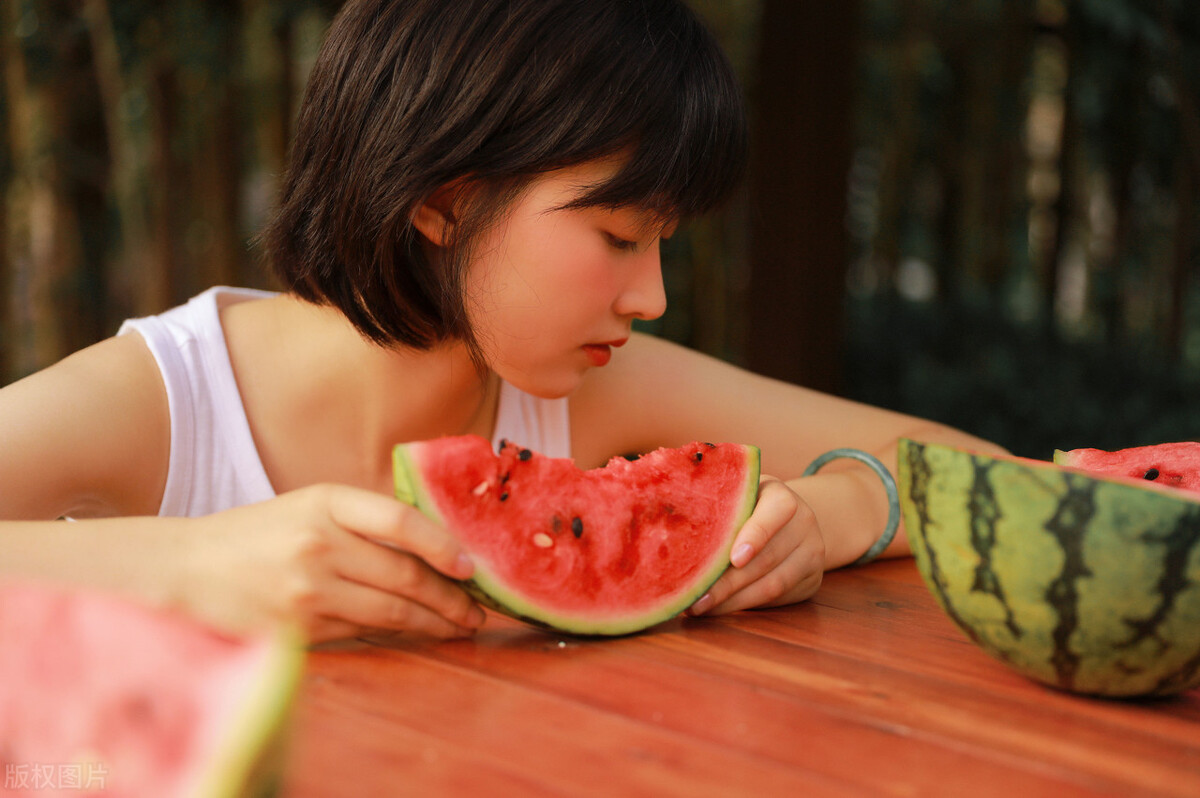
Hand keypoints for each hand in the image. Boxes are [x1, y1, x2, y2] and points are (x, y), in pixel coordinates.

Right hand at [180, 484, 484, 642]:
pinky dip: (397, 635)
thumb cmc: (254, 537)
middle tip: (477, 609)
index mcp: (325, 501)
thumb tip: (435, 545)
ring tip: (459, 627)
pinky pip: (363, 633)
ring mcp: (308, 589)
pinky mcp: (299, 628)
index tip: (470, 565)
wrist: (183, 571)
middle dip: (451, 597)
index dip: (443, 544)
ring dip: (434, 622)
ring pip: (390, 611)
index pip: (401, 520)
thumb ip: (361, 521)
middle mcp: (318, 543)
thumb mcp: (306, 507)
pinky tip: (416, 635)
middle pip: (404, 574)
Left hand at [687, 476, 824, 615]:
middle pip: (766, 559)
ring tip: (701, 607)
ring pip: (772, 585)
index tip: (734, 559)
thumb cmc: (750, 506)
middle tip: (696, 596)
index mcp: (783, 497)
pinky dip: (746, 606)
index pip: (775, 513)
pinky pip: (777, 599)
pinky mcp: (812, 581)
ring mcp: (812, 554)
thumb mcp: (741, 496)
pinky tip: (720, 608)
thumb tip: (673, 526)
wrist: (792, 520)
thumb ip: (721, 506)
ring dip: (734, 600)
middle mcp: (805, 524)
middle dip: (728, 582)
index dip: (755, 536)